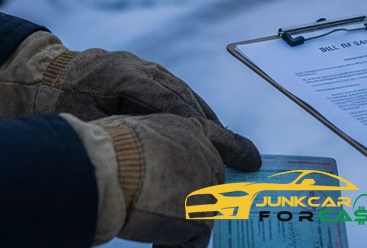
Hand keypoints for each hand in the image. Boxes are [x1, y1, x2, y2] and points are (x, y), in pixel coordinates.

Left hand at [0, 32, 220, 122]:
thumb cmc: (51, 101)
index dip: (190, 119)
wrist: (33, 74)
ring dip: (197, 107)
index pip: (164, 97)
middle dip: (204, 114)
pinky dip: (182, 100)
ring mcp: (134, 64)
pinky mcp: (132, 69)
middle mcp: (133, 65)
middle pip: (177, 89)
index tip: (211, 138)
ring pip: (174, 85)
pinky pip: (164, 84)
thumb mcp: (79, 120)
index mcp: (120, 74)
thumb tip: (144, 152)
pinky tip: (194, 117)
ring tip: (219, 131)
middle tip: (227, 138)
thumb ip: (112, 131)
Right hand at [66, 113, 261, 246]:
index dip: (239, 151)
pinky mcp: (201, 220)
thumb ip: (158, 151)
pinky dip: (171, 247)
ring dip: (176, 225)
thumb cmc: (112, 149)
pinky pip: (191, 244)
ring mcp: (207, 190)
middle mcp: (206, 157)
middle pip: (211, 186)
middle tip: (166, 209)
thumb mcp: (141, 133)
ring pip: (198, 217)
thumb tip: (151, 170)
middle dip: (193, 201)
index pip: (223, 140)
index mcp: (191, 130)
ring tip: (148, 221)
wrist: (112, 167)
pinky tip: (158, 246)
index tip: (253, 161)